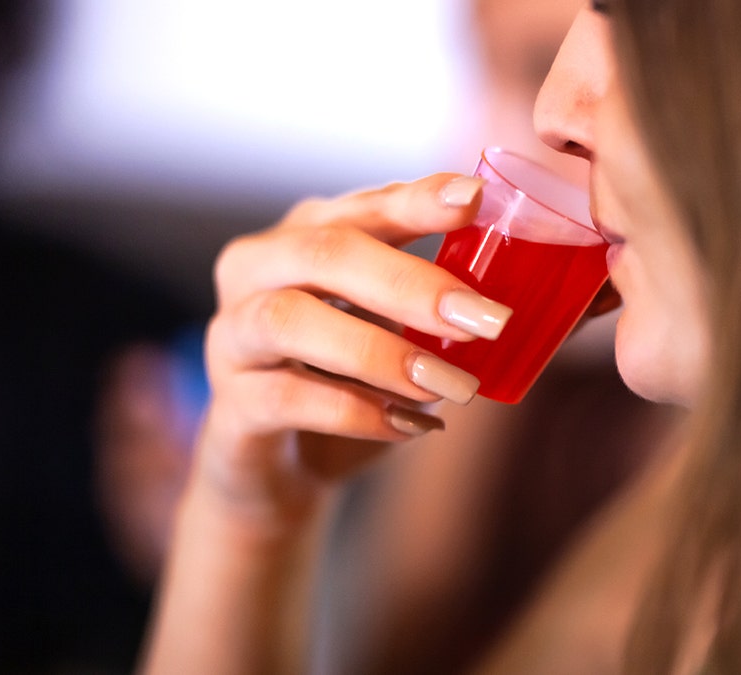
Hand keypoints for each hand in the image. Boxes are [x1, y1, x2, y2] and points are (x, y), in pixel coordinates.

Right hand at [192, 173, 511, 529]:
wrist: (281, 475)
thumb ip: (436, 311)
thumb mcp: (395, 337)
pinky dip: (356, 411)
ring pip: (289, 319)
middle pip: (324, 251)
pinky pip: (284, 397)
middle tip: (487, 320)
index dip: (417, 200)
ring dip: (381, 352)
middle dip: (412, 283)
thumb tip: (512, 306)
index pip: (363, 206)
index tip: (475, 199)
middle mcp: (256, 272)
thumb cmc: (347, 386)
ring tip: (452, 385)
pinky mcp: (228, 406)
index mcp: (305, 238)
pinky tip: (410, 426)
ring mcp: (230, 337)